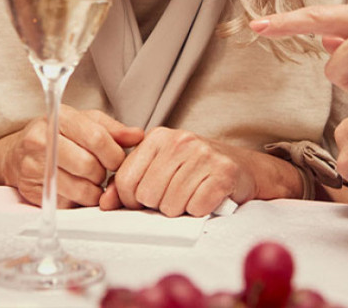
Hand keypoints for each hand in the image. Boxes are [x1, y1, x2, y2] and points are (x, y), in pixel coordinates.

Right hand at [1, 107, 142, 207]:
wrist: (17, 153)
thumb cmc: (59, 136)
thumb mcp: (85, 122)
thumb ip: (113, 129)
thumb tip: (139, 135)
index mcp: (59, 117)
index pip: (97, 138)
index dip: (114, 154)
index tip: (118, 160)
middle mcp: (42, 140)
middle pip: (89, 166)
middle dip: (104, 174)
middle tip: (103, 172)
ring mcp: (34, 167)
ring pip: (81, 189)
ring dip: (94, 191)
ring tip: (91, 181)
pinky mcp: (31, 191)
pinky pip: (68, 204)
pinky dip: (78, 201)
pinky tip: (76, 190)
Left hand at [99, 127, 258, 216]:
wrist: (243, 166)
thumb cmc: (196, 169)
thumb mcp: (159, 167)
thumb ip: (128, 183)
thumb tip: (104, 203)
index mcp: (157, 137)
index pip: (126, 180)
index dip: (131, 200)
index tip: (145, 200)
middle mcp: (180, 140)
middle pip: (148, 196)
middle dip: (159, 205)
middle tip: (175, 195)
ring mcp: (203, 155)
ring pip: (171, 206)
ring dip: (180, 209)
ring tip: (191, 195)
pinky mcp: (223, 173)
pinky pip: (196, 208)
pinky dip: (200, 210)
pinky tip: (206, 198)